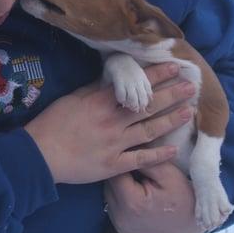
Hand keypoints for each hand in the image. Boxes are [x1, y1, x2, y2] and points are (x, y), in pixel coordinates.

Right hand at [24, 63, 195, 183]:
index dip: (156, 76)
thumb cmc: (53, 122)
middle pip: (147, 106)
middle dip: (172, 95)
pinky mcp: (114, 165)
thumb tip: (113, 78)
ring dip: (171, 121)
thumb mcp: (72, 99)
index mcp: (101, 103)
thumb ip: (95, 90)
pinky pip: (140, 159)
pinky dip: (158, 155)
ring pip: (149, 130)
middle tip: (192, 87)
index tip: (174, 67)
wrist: (41, 154)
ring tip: (189, 112)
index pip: (134, 86)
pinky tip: (174, 149)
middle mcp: (113, 122)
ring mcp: (115, 145)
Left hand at [104, 162, 207, 232]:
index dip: (123, 158)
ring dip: (118, 182)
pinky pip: (112, 203)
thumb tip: (128, 145)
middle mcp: (120, 215)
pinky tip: (133, 189)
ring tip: (134, 176)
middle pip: (109, 182)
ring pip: (109, 191)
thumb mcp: (169, 174)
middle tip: (133, 163)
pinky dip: (120, 194)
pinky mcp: (120, 226)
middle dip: (119, 170)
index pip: (115, 171)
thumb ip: (146, 159)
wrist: (192, 225)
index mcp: (131, 202)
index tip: (132, 152)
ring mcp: (119, 223)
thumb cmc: (183, 197)